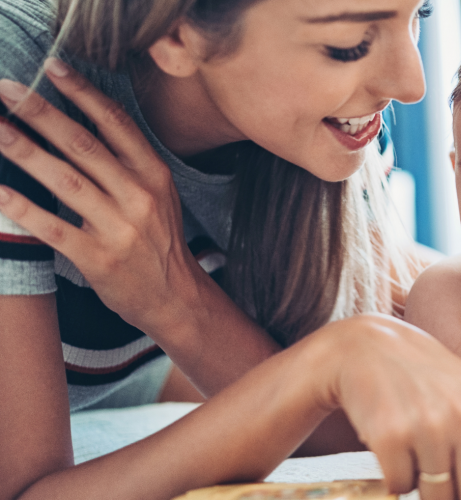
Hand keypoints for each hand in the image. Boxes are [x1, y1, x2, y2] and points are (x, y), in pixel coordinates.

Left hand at [0, 59, 206, 336]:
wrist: (175, 297)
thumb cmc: (157, 242)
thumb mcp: (156, 196)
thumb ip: (125, 163)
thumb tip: (82, 122)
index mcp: (154, 175)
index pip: (116, 123)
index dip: (83, 93)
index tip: (52, 68)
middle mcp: (139, 197)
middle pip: (83, 145)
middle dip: (40, 113)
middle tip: (5, 90)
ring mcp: (119, 228)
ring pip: (64, 180)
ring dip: (23, 151)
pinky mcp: (97, 258)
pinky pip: (52, 227)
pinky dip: (21, 207)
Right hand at [308, 314, 460, 499]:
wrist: (370, 349)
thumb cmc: (433, 382)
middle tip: (444, 458)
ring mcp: (431, 426)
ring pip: (437, 498)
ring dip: (426, 485)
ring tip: (419, 444)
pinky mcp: (391, 436)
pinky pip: (401, 487)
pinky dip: (396, 476)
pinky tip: (395, 441)